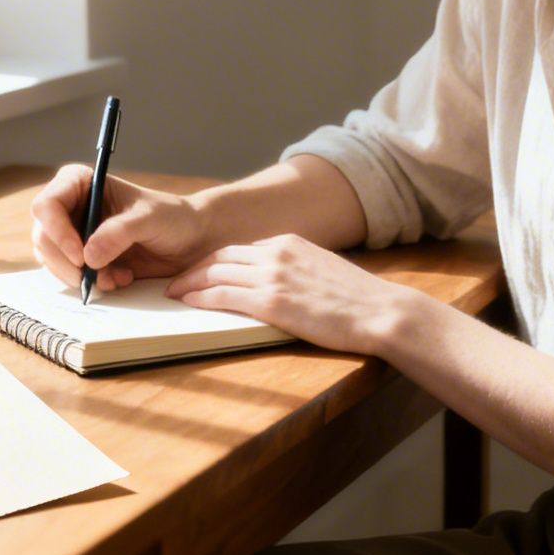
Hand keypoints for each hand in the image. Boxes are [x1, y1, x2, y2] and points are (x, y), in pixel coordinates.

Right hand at [29, 164, 212, 291]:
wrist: (191, 240)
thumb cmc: (172, 217)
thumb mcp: (149, 219)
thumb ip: (119, 233)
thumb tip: (87, 257)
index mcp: (82, 184)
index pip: (47, 204)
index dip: (56, 231)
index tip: (79, 254)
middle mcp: (73, 208)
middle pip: (43, 236)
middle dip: (64, 261)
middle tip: (90, 276)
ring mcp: (75, 234)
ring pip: (51, 259)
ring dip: (79, 275)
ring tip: (115, 276)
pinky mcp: (84, 258)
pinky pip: (69, 275)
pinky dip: (91, 283)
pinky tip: (120, 278)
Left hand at [164, 234, 427, 355]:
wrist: (379, 311)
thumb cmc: (357, 300)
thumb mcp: (322, 269)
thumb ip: (296, 268)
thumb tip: (278, 281)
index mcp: (290, 242)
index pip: (238, 248)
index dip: (212, 260)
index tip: (198, 271)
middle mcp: (277, 252)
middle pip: (220, 256)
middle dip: (193, 269)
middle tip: (175, 281)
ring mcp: (274, 276)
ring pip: (216, 272)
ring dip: (189, 282)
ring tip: (174, 293)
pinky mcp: (273, 302)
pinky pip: (224, 294)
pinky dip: (201, 296)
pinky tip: (189, 302)